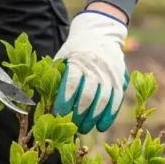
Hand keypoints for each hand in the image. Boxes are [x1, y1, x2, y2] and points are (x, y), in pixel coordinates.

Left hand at [53, 10, 128, 133]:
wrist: (100, 33)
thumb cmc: (75, 50)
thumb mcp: (62, 57)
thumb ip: (54, 76)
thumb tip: (44, 102)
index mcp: (78, 60)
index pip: (71, 84)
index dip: (64, 102)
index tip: (58, 115)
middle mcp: (96, 67)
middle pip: (88, 95)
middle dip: (78, 115)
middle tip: (71, 127)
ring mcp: (110, 73)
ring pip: (103, 100)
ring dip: (93, 118)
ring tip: (83, 129)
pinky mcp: (120, 79)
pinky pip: (116, 100)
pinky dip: (109, 116)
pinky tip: (101, 127)